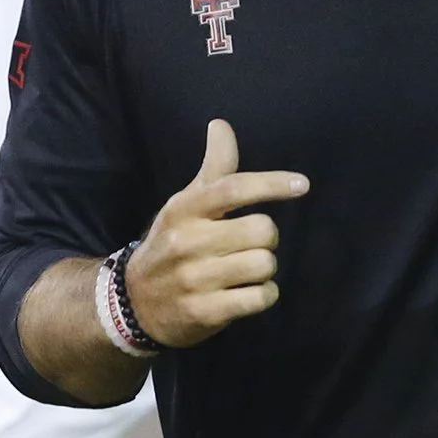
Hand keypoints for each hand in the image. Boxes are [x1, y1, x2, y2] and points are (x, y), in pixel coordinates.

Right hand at [123, 119, 308, 347]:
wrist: (134, 302)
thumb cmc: (172, 244)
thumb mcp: (185, 205)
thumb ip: (213, 168)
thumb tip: (221, 124)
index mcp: (184, 210)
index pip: (233, 188)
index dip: (271, 184)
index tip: (302, 184)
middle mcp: (187, 242)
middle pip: (262, 230)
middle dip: (267, 238)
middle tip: (251, 244)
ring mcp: (195, 279)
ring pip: (264, 265)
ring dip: (265, 269)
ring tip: (246, 270)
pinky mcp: (205, 312)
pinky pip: (259, 298)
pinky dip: (263, 295)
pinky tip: (248, 293)